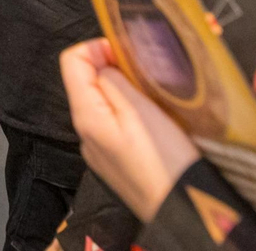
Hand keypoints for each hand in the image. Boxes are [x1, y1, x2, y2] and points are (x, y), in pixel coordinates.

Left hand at [60, 39, 199, 221]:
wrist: (183, 209)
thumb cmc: (165, 160)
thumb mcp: (141, 111)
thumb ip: (115, 83)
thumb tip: (102, 65)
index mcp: (86, 115)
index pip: (71, 60)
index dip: (96, 47)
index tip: (126, 51)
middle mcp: (84, 131)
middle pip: (85, 80)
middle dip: (112, 66)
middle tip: (144, 69)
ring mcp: (98, 147)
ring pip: (101, 101)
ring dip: (123, 88)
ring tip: (152, 90)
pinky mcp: (115, 158)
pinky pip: (113, 122)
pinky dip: (127, 109)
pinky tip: (152, 115)